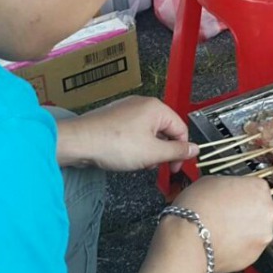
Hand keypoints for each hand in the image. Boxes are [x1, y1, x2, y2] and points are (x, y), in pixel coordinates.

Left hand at [58, 96, 197, 172]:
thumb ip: (177, 151)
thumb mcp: (153, 153)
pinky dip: (134, 145)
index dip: (180, 152)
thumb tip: (195, 149)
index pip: (181, 130)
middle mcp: (143, 104)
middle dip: (162, 151)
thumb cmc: (113, 144)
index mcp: (157, 108)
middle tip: (155, 166)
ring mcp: (126, 109)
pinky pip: (132, 131)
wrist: (78, 142)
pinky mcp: (113, 117)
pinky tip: (125, 156)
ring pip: (148, 132)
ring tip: (137, 162)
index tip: (174, 168)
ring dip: (148, 150)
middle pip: (164, 130)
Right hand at [172, 175, 272, 272]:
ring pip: (256, 230)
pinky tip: (222, 243)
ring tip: (222, 231)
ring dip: (244, 231)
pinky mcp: (255, 255)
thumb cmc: (196, 208)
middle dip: (246, 213)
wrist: (188, 239)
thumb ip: (228, 185)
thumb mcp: (210, 181)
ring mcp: (264, 234)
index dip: (241, 194)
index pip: (256, 188)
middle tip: (226, 216)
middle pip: (260, 210)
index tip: (233, 199)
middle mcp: (267, 210)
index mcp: (259, 188)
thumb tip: (227, 190)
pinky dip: (238, 247)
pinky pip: (249, 248)